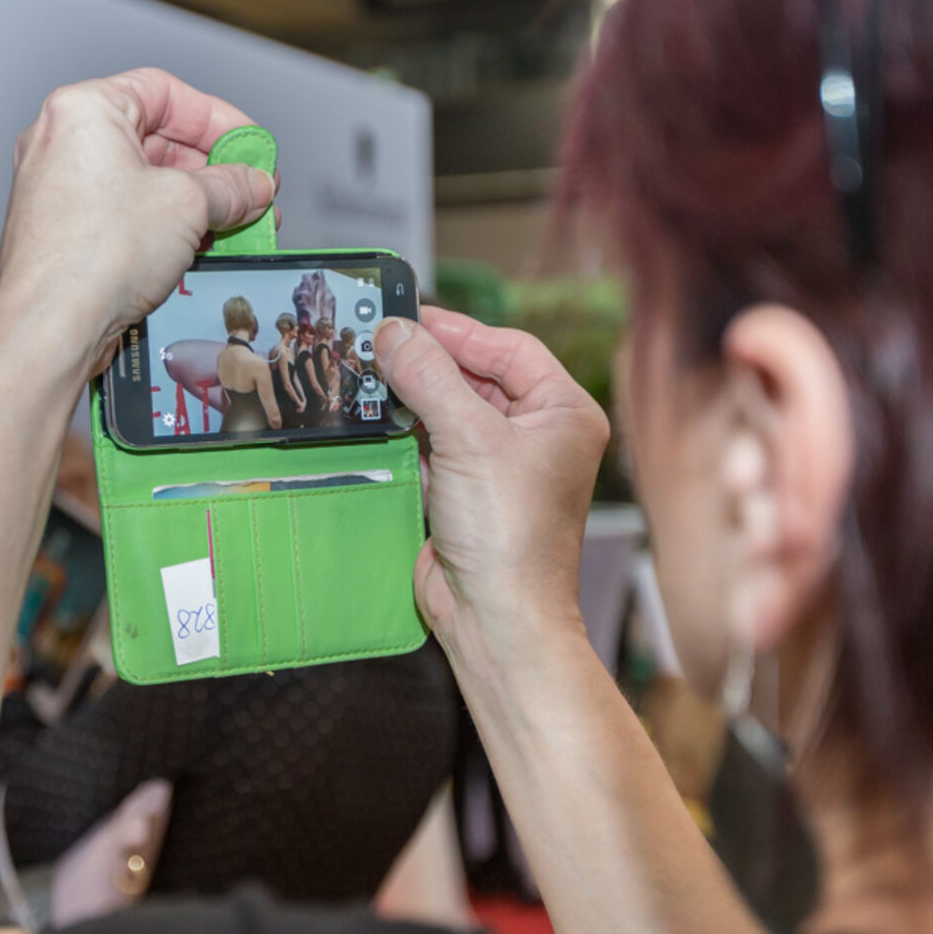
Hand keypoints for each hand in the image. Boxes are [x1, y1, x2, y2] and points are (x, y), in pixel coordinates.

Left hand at [0, 69, 276, 376]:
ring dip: (194, 202)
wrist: (50, 327)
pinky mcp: (63, 232)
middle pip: (155, 139)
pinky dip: (163, 225)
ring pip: (142, 181)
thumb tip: (253, 185)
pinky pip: (124, 214)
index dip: (218, 118)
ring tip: (235, 224)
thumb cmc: (94, 257)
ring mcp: (58, 189)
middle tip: (251, 190)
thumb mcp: (188, 204)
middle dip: (212, 169)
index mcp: (83, 110)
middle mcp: (62, 142)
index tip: (251, 144)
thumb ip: (230, 186)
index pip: (165, 93)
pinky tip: (199, 247)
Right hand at [374, 308, 609, 669]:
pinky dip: (403, 434)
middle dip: (428, 362)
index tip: (408, 315)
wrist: (496, 618)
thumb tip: (396, 332)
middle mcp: (536, 437)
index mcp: (563, 413)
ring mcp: (499, 467)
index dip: (458, 330)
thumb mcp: (469, 439)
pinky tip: (375, 421)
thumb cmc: (511, 538)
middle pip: (475, 377)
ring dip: (411, 397)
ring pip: (449, 411)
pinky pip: (431, 447)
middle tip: (379, 342)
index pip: (509, 348)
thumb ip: (429, 378)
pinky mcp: (464, 494)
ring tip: (369, 375)